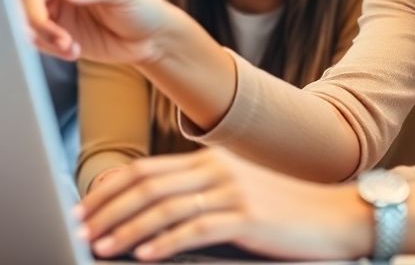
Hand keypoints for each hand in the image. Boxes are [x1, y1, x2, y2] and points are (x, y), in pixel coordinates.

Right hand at [0, 0, 181, 64]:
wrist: (147, 41)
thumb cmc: (140, 6)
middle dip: (33, 18)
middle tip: (57, 37)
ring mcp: (49, 10)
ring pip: (21, 20)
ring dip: (39, 36)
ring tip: (68, 48)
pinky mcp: (50, 34)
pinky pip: (32, 39)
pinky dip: (45, 48)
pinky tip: (69, 52)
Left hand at [77, 149, 373, 261]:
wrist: (334, 215)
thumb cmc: (284, 210)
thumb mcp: (236, 191)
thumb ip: (197, 192)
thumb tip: (150, 209)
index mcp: (210, 160)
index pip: (145, 169)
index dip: (109, 188)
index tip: (84, 208)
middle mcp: (217, 170)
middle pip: (147, 185)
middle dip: (107, 209)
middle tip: (80, 228)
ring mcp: (232, 192)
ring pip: (165, 208)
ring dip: (127, 229)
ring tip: (101, 245)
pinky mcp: (247, 218)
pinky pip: (195, 230)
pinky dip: (164, 243)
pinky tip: (144, 256)